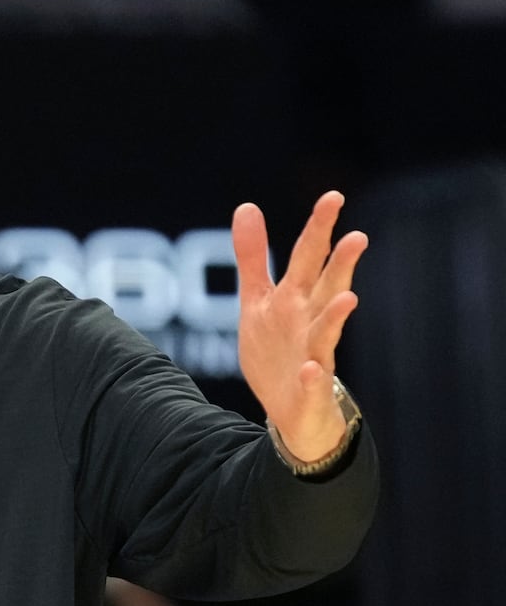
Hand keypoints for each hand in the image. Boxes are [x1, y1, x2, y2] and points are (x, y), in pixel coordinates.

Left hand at [233, 191, 368, 461]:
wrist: (294, 409)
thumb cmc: (280, 347)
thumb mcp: (259, 299)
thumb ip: (253, 255)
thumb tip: (246, 206)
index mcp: (295, 298)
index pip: (308, 258)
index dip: (318, 228)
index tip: (334, 197)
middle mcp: (309, 322)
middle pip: (325, 288)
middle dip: (340, 264)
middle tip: (358, 237)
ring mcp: (313, 355)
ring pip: (327, 333)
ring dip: (336, 316)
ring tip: (349, 297)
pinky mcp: (308, 389)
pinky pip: (312, 383)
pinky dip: (314, 377)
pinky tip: (314, 369)